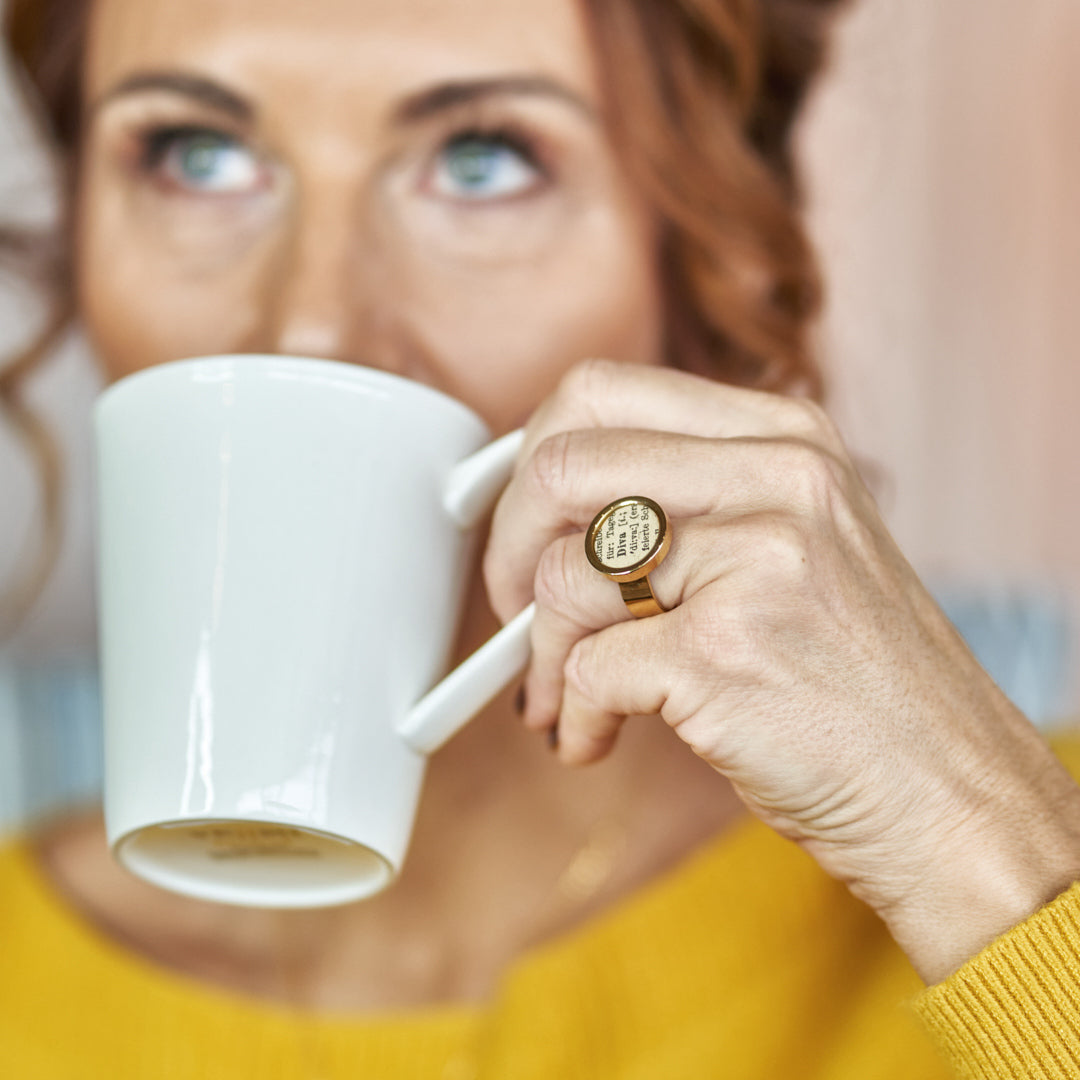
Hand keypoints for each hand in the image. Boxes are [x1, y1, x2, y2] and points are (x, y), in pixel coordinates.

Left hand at [483, 358, 1079, 982]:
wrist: (946, 789)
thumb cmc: (854, 676)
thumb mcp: (792, 542)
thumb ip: (685, 502)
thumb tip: (545, 511)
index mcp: (782, 435)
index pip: (596, 394)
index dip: (527, 459)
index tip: (512, 521)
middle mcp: (774, 476)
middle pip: (559, 464)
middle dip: (507, 547)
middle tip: (513, 608)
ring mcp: (754, 559)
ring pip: (561, 573)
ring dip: (537, 655)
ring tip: (560, 698)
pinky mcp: (724, 652)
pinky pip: (586, 669)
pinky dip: (574, 716)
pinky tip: (597, 738)